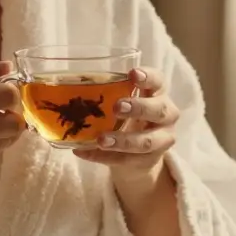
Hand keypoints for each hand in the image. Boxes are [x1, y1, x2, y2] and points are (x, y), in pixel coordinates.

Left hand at [74, 67, 177, 182]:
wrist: (141, 153)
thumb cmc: (130, 118)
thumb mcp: (125, 102)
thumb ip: (109, 95)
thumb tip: (68, 89)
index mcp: (158, 94)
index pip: (158, 81)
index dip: (148, 77)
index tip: (132, 74)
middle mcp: (166, 115)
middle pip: (159, 110)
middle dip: (139, 108)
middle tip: (116, 107)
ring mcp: (161, 140)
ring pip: (146, 142)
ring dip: (122, 141)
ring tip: (101, 139)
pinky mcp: (148, 161)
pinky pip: (126, 160)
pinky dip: (104, 157)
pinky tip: (83, 152)